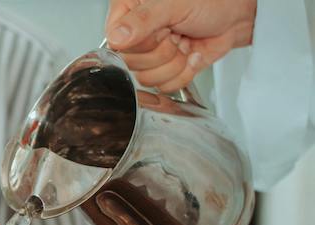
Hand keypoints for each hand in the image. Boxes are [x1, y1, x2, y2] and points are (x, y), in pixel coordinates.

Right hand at [105, 0, 256, 91]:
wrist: (238, 15)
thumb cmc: (210, 0)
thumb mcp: (173, 4)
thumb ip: (142, 20)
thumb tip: (116, 38)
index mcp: (128, 12)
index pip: (115, 43)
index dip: (141, 43)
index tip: (162, 30)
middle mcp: (136, 34)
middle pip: (132, 64)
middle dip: (161, 53)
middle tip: (176, 35)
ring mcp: (151, 54)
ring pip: (147, 78)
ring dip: (174, 64)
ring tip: (185, 43)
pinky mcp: (166, 69)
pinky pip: (164, 86)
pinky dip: (184, 73)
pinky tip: (192, 54)